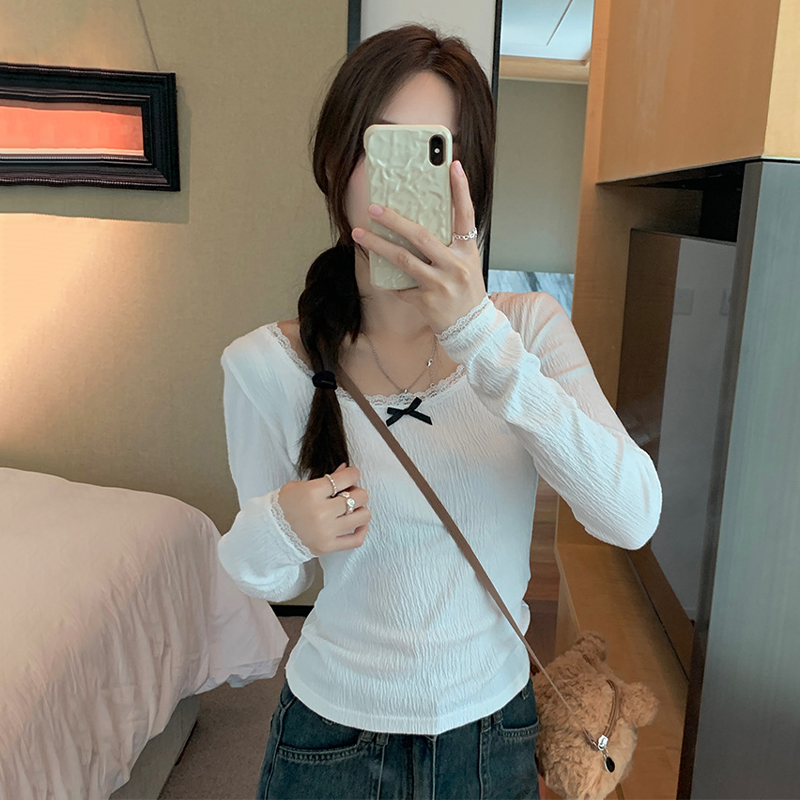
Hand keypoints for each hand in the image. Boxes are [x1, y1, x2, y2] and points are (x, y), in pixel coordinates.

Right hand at [277, 463, 370, 555]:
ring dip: (360, 509)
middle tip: (349, 492)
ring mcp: (326, 532)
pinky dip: (362, 530)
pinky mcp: (328, 546)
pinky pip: (357, 539)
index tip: (352, 474)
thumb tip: (345, 469)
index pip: (346, 478)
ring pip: (363, 516)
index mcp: (312, 493)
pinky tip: (357, 523)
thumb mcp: (300, 486)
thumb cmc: (284, 505)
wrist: (270, 532)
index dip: (354, 473)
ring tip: (351, 508)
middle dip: (357, 491)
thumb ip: (326, 478)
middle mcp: (321, 513)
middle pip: (359, 496)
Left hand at [351, 159, 487, 334]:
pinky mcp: (426, 301)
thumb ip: (450, 245)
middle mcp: (455, 266)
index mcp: (467, 251)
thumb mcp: (467, 264)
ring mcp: (440, 284)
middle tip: (374, 208)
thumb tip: (420, 223)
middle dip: (394, 220)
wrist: (472, 329)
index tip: (452, 165)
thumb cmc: (467, 293)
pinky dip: (389, 281)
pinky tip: (378, 275)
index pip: (465, 215)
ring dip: (377, 245)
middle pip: (421, 236)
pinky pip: (400, 286)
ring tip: (359, 234)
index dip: (461, 189)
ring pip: (402, 259)